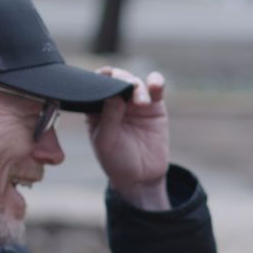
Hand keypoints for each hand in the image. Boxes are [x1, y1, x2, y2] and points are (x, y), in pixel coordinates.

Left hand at [86, 67, 170, 210]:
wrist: (141, 177)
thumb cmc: (117, 161)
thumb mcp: (106, 142)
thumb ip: (108, 118)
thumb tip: (114, 94)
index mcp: (96, 108)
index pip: (96, 85)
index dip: (99, 77)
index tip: (105, 74)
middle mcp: (115, 101)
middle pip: (117, 79)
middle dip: (121, 78)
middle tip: (126, 86)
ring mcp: (135, 102)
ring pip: (136, 82)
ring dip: (138, 86)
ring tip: (141, 102)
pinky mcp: (155, 106)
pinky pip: (156, 89)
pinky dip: (156, 83)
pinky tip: (156, 85)